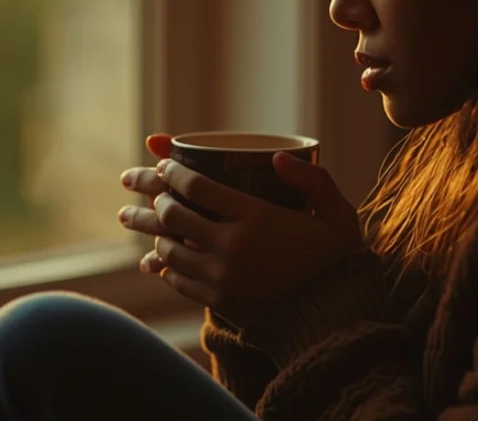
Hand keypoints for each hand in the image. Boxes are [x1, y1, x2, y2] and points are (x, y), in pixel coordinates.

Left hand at [118, 133, 363, 325]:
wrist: (334, 320)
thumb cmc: (338, 262)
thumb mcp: (338, 215)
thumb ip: (312, 180)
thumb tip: (277, 156)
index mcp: (257, 217)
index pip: (198, 187)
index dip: (173, 172)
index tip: (164, 164)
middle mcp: (232, 245)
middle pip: (174, 215)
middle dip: (153, 199)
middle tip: (142, 190)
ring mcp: (222, 276)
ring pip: (169, 249)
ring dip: (152, 233)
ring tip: (139, 222)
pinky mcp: (219, 301)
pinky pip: (179, 280)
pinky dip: (166, 266)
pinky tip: (161, 259)